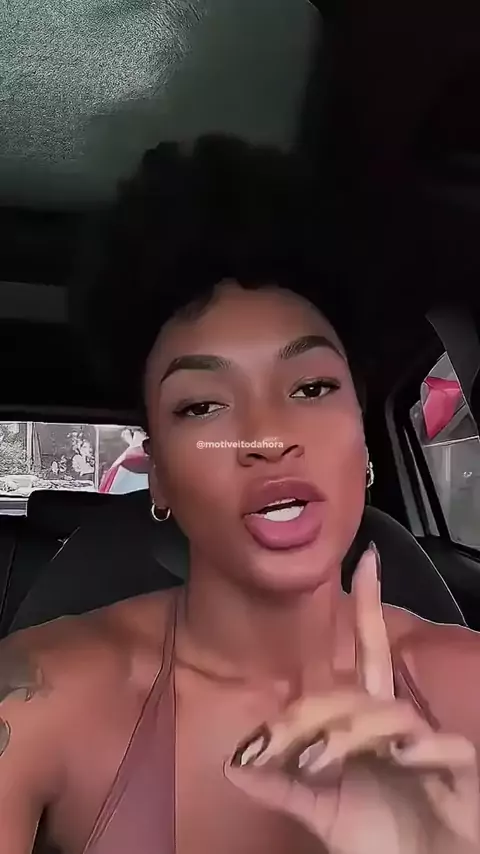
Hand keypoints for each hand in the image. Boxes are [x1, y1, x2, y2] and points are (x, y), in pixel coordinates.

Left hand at [224, 548, 478, 853]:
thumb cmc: (382, 839)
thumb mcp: (322, 811)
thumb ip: (283, 786)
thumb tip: (232, 764)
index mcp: (370, 722)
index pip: (367, 655)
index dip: (367, 607)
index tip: (365, 559)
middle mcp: (399, 723)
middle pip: (356, 691)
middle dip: (312, 712)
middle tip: (273, 744)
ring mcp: (431, 744)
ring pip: (388, 714)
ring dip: (348, 733)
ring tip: (315, 760)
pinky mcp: (461, 771)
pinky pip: (444, 746)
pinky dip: (419, 746)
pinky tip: (396, 752)